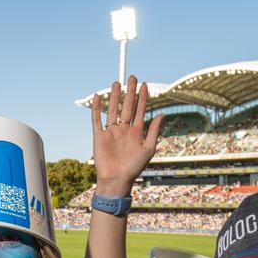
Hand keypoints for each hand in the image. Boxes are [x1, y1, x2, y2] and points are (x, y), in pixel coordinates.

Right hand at [91, 76, 162, 195]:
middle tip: (132, 77)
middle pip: (126, 106)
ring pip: (112, 110)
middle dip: (130, 92)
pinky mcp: (99, 136)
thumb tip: (161, 114)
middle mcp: (123, 130)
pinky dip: (96, 109)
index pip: (139, 110)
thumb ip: (153, 131)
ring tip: (116, 83)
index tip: (144, 84)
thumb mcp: (149, 148)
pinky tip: (97, 97)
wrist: (117, 180)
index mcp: (136, 132)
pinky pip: (96, 120)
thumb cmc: (134, 168)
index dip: (142, 97)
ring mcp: (111, 132)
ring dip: (114, 96)